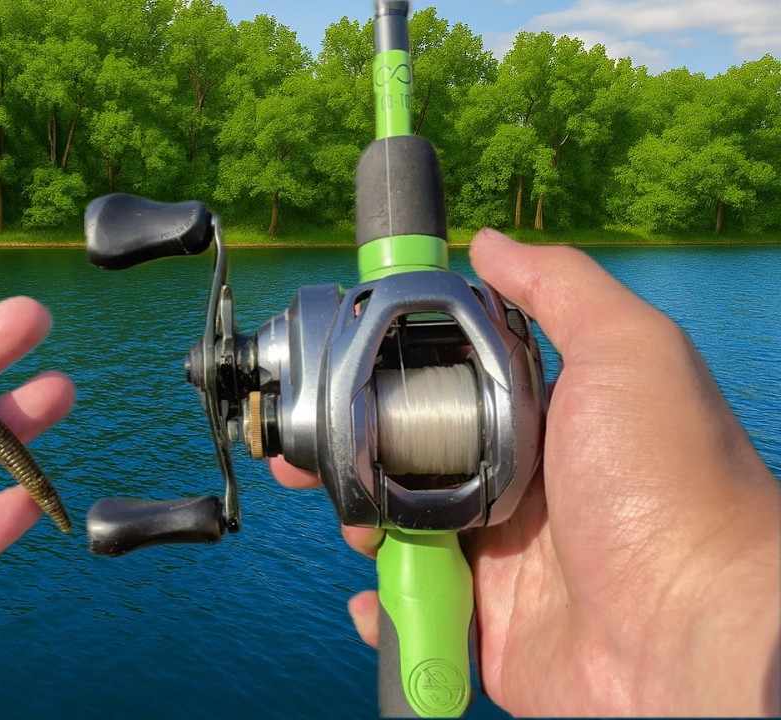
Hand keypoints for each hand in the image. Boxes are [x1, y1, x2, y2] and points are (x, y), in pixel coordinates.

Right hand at [272, 228, 779, 715]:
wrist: (696, 629)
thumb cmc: (672, 482)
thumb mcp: (630, 351)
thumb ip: (560, 288)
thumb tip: (490, 242)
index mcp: (544, 426)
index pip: (446, 390)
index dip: (387, 380)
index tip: (335, 370)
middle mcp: (519, 490)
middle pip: (409, 463)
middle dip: (351, 456)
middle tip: (305, 455)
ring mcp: (501, 564)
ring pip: (401, 535)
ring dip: (360, 525)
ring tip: (351, 523)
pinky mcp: (488, 632)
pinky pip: (416, 614)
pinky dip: (384, 609)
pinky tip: (373, 596)